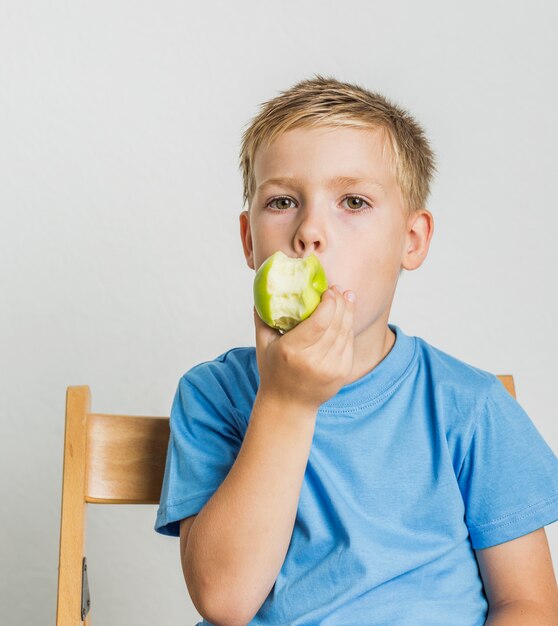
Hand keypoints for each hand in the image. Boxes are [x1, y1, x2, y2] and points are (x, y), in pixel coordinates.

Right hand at [253, 285, 355, 411]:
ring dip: (348, 311)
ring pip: (346, 332)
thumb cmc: (273, 371)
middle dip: (340, 302)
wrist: (289, 405)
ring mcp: (331, 368)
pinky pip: (349, 343)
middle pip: (335, 324)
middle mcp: (314, 361)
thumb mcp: (263, 344)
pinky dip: (349, 327)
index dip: (329, 303)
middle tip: (337, 289)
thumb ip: (262, 317)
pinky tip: (346, 315)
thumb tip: (263, 291)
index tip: (328, 289)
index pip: (319, 322)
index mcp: (292, 350)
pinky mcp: (342, 373)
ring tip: (346, 296)